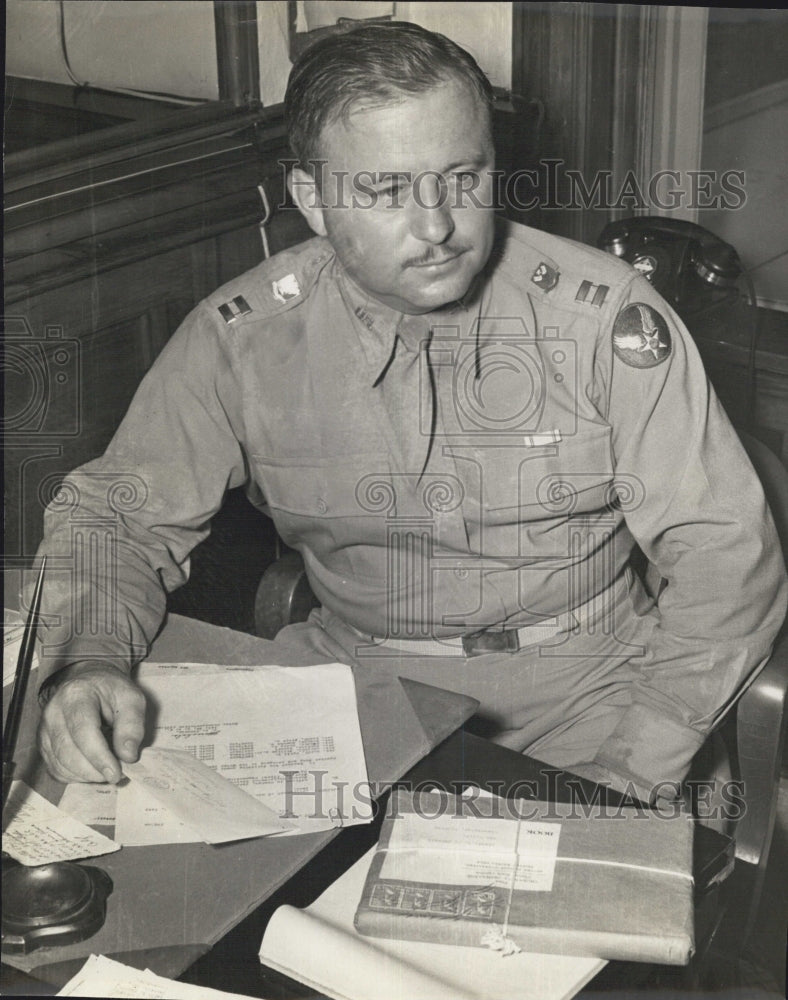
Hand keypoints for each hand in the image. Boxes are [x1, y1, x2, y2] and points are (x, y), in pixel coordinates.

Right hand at [37, 663, 146, 783]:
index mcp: (75, 695)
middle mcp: (53, 712)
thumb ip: (133, 725)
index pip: (83, 731)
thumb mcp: (132, 698)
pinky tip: (93, 769)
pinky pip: (56, 770)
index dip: (99, 756)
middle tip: (117, 774)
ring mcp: (44, 730)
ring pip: (60, 765)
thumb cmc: (112, 691)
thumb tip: (127, 756)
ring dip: (87, 775)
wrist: (91, 684)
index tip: (115, 773)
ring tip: (108, 769)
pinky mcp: (44, 745)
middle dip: (94, 770)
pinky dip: (77, 777)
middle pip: (68, 752)